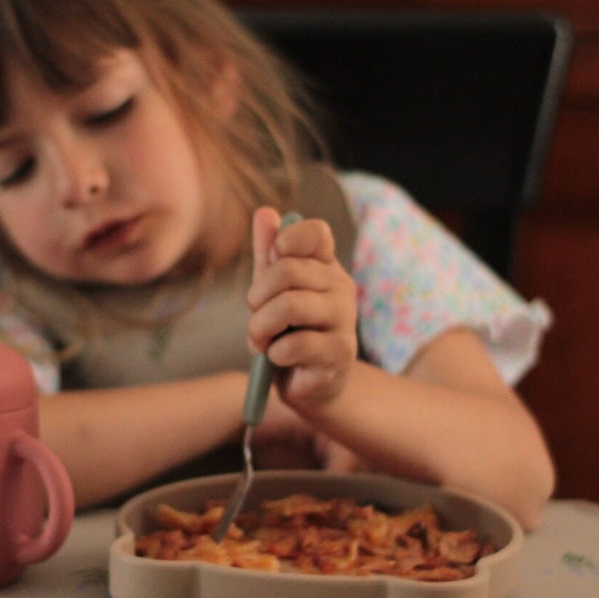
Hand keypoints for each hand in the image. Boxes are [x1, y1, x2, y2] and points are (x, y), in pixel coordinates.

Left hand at [247, 207, 358, 410]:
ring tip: (258, 340)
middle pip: (289, 270)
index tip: (273, 259)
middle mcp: (341, 288)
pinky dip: (274, 352)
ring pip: (290, 306)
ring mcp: (345, 320)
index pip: (316, 233)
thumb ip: (268, 255)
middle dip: (257, 295)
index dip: (287, 240)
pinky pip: (295, 344)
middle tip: (253, 314)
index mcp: (325, 267)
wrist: (306, 384)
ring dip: (260, 326)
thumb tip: (265, 213)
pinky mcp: (340, 353)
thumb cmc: (288, 333)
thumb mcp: (271, 291)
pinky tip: (277, 358)